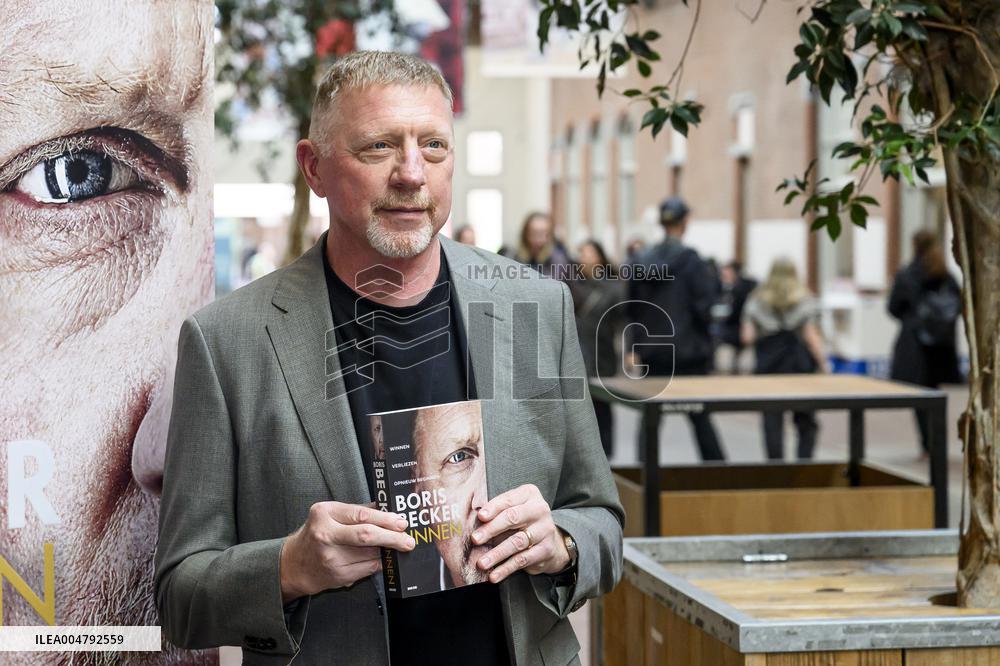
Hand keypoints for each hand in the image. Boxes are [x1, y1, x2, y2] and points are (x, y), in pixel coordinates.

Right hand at [280, 501, 414, 603]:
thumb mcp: (330, 515)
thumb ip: (357, 511)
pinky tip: (378, 558)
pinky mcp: (337, 575)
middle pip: (367, 535)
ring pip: (370, 554)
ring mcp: (331, 557)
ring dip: (386, 551)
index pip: (361, 515)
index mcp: (324, 513)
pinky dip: (377, 563)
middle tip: (407, 540)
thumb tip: (388, 510)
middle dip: (392, 537)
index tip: (401, 522)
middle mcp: (325, 535)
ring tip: (393, 546)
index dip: (385, 519)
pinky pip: (368, 568)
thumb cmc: (317, 535)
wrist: (294, 565)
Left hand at [471, 484, 570, 583]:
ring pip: (516, 542)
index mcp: (529, 494)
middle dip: (491, 529)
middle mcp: (540, 509)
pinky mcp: (546, 550)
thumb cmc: (522, 521)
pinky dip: (506, 569)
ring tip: (481, 563)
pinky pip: (522, 560)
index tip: (480, 516)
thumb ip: (497, 511)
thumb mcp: (513, 509)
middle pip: (513, 518)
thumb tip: (473, 521)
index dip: (493, 508)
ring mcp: (545, 530)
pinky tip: (494, 575)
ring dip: (496, 554)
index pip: (508, 499)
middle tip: (475, 539)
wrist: (550, 541)